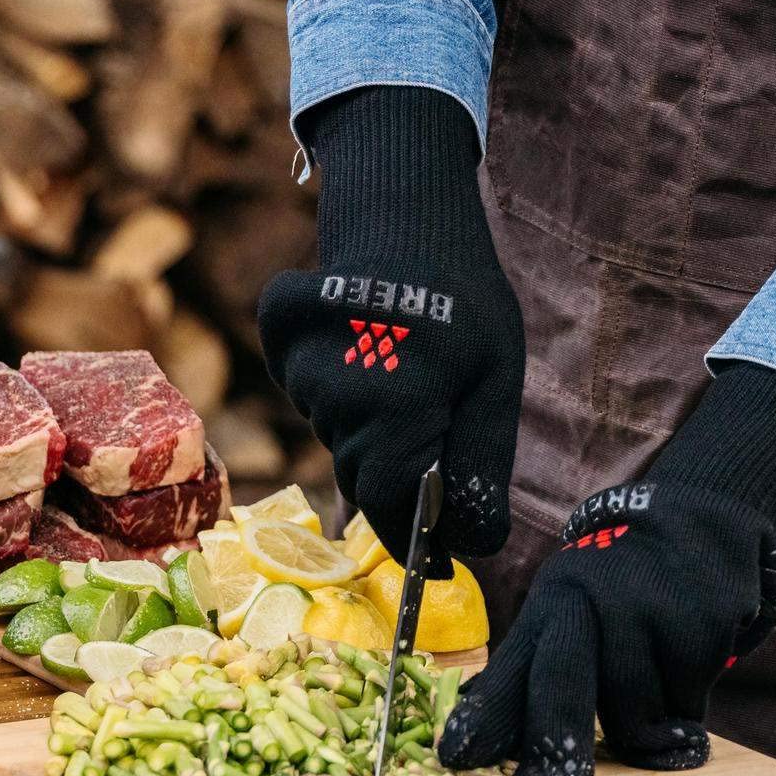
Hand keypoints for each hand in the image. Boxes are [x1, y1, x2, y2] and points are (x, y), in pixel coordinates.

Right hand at [259, 86, 523, 560]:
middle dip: (401, 473)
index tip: (437, 562)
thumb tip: (478, 544)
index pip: (392, 502)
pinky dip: (341, 389)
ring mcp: (298, 365)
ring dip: (372, 426)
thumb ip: (481, 463)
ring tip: (407, 372)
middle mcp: (336, 391)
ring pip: (337, 435)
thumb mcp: (497, 381)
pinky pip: (310, 398)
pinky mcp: (278, 342)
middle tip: (437, 425)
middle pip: (362, 473)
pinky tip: (368, 350)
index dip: (416, 537)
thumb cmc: (466, 301)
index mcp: (398, 402)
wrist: (409, 212)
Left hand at [439, 479, 775, 775]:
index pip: (509, 670)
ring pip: (637, 713)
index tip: (458, 759)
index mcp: (548, 608)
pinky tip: (688, 664)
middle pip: (564, 687)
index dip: (484, 717)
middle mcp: (587, 603)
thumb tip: (475, 745)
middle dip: (559, 746)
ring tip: (656, 696)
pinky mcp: (698, 620)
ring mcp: (644, 608)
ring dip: (648, 729)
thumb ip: (535, 672)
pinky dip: (691, 704)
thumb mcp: (568, 611)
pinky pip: (690, 701)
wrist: (696, 522)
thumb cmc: (619, 588)